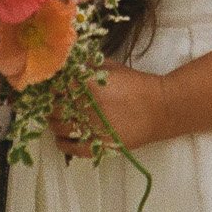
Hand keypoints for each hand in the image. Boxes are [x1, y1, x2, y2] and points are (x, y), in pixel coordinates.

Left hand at [51, 62, 171, 157]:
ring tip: (58, 119)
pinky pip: (71, 148)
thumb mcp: (112, 67)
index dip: (52, 86)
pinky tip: (62, 138)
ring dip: (54, 123)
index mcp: (87, 85)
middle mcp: (85, 107)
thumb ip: (89, 64)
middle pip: (55, 107)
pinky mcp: (98, 147)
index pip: (57, 86)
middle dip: (52, 104)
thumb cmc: (137, 84)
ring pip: (59, 128)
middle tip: (54, 103)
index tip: (54, 86)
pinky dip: (62, 144)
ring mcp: (90, 129)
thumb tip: (68, 62)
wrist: (160, 108)